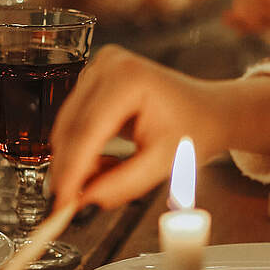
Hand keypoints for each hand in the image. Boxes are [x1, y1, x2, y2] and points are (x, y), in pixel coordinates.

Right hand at [50, 46, 269, 207]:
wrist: (207, 110)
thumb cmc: (192, 131)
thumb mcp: (162, 164)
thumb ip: (122, 185)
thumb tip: (84, 201)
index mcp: (129, 79)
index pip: (88, 130)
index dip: (72, 170)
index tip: (62, 203)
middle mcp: (108, 65)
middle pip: (71, 128)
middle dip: (70, 169)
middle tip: (73, 204)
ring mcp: (97, 68)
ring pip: (67, 127)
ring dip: (76, 160)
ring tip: (106, 176)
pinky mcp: (92, 78)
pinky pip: (73, 121)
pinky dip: (81, 148)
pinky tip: (104, 161)